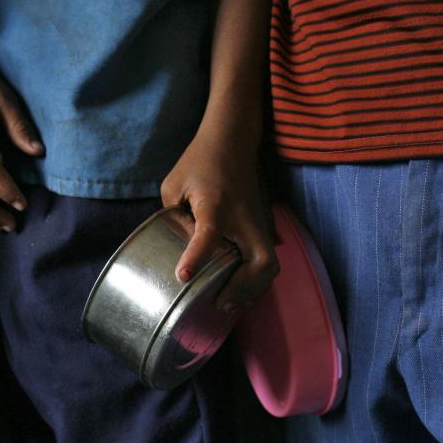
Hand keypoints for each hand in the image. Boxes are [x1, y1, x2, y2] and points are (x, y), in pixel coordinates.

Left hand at [160, 128, 278, 311]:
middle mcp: (242, 216)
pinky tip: (239, 289)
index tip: (183, 276)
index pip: (209, 233)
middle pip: (261, 260)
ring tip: (230, 302)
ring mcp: (257, 222)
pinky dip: (256, 279)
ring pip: (269, 264)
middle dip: (243, 287)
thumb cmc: (200, 161)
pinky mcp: (262, 226)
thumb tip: (174, 248)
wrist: (232, 139)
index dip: (196, 256)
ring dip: (252, 288)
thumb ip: (172, 218)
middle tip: (220, 302)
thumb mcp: (174, 185)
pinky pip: (266, 258)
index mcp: (214, 204)